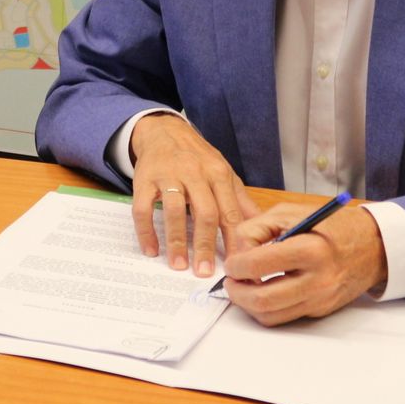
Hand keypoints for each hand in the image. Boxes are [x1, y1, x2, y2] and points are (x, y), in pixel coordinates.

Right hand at [129, 114, 261, 277]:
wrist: (164, 131)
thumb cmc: (197, 158)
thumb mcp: (224, 173)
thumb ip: (240, 201)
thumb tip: (261, 229)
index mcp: (218, 174)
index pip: (230, 212)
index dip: (234, 241)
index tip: (237, 265)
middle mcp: (195, 173)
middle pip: (204, 213)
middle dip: (205, 245)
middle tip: (205, 272)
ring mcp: (168, 175)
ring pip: (174, 211)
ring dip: (176, 241)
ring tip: (179, 265)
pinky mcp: (144, 179)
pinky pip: (143, 208)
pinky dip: (146, 231)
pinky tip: (151, 250)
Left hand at [221, 202, 387, 324]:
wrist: (373, 246)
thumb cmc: (331, 226)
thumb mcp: (291, 212)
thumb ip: (257, 228)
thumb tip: (236, 252)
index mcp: (309, 249)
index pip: (259, 265)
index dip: (235, 265)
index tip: (231, 262)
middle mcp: (317, 280)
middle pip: (262, 300)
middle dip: (236, 292)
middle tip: (231, 280)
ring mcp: (320, 300)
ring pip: (270, 316)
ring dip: (248, 305)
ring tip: (243, 287)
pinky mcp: (320, 311)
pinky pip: (285, 316)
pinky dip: (267, 308)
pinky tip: (263, 291)